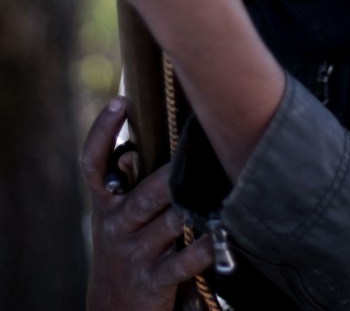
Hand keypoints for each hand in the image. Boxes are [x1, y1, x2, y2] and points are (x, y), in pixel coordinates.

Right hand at [81, 97, 216, 310]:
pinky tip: (222, 232)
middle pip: (146, 193)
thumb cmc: (127, 248)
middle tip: (197, 149)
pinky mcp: (153, 280)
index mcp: (106, 205)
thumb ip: (133, 181)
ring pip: (168, 221)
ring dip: (193, 205)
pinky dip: (205, 246)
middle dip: (172, 174)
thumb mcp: (119, 216)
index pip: (94, 165)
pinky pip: (184, 260)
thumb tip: (155, 131)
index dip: (102, 132)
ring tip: (218, 185)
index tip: (120, 102)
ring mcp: (134, 253)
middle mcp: (116, 226)